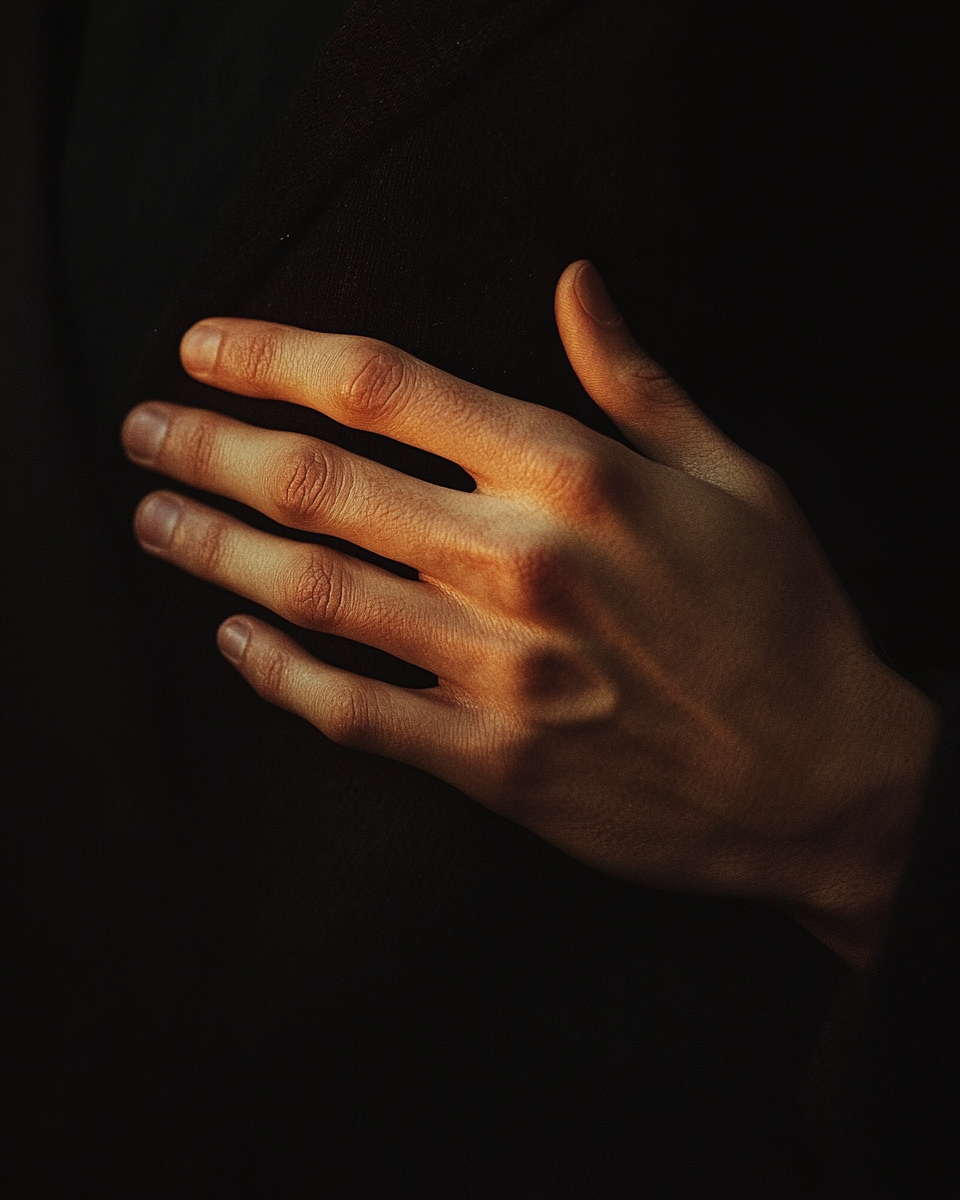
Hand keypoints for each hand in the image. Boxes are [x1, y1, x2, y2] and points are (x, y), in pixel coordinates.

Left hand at [122, 261, 937, 967]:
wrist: (819, 776)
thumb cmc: (782, 617)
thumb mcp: (728, 475)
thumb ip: (634, 378)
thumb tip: (575, 283)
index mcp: (573, 475)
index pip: (382, 386)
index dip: (273, 356)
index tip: (205, 349)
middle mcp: (517, 563)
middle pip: (318, 485)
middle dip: (208, 450)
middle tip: (144, 434)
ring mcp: (497, 670)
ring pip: (316, 594)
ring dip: (215, 552)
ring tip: (156, 522)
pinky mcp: (492, 761)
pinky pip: (354, 712)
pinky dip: (280, 674)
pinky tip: (237, 640)